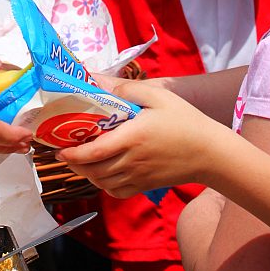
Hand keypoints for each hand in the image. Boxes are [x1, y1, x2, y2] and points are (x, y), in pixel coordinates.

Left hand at [57, 78, 227, 195]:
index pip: (94, 153)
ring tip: (80, 160)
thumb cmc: (184, 120)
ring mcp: (139, 177)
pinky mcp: (146, 186)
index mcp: (132, 138)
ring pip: (102, 183)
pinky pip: (117, 192)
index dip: (72, 154)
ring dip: (87, 174)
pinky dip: (104, 185)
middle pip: (93, 170)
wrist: (210, 152)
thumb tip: (95, 79)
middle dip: (74, 164)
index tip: (59, 148)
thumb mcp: (157, 96)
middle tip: (65, 151)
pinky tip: (103, 173)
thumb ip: (125, 88)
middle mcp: (132, 161)